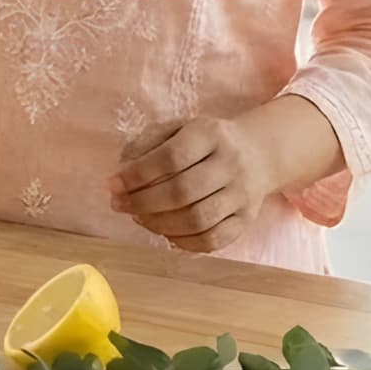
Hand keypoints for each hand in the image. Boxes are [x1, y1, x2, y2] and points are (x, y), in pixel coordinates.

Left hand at [108, 115, 274, 253]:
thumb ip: (149, 141)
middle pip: (183, 192)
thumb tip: (122, 166)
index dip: (138, 174)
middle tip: (118, 204)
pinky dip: (185, 242)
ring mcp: (241, 195)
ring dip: (160, 224)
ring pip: (198, 220)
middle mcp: (230, 164)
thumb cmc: (206, 140)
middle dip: (143, 202)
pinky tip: (165, 233)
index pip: (170, 158)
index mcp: (209, 134)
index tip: (112, 184)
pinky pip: (215, 240)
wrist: (258, 152)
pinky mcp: (248, 220)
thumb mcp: (179, 127)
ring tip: (138, 217)